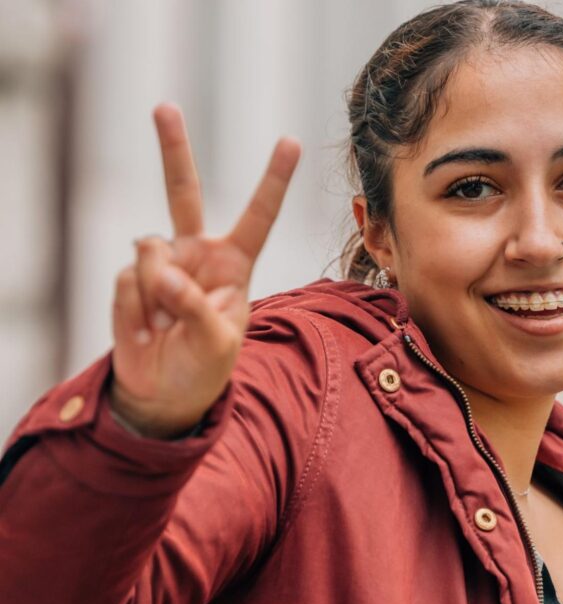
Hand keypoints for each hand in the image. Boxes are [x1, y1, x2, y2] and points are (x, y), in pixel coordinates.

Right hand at [109, 103, 300, 437]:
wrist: (164, 394)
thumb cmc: (205, 366)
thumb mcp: (219, 344)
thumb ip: (195, 305)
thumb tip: (158, 265)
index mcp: (235, 263)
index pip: (259, 215)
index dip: (274, 180)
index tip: (291, 141)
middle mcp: (197, 253)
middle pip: (183, 192)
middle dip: (173, 149)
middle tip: (164, 107)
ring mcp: (160, 263)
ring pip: (151, 255)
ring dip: (159, 297)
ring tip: (167, 327)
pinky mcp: (129, 279)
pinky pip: (128, 282)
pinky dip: (136, 311)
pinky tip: (146, 328)